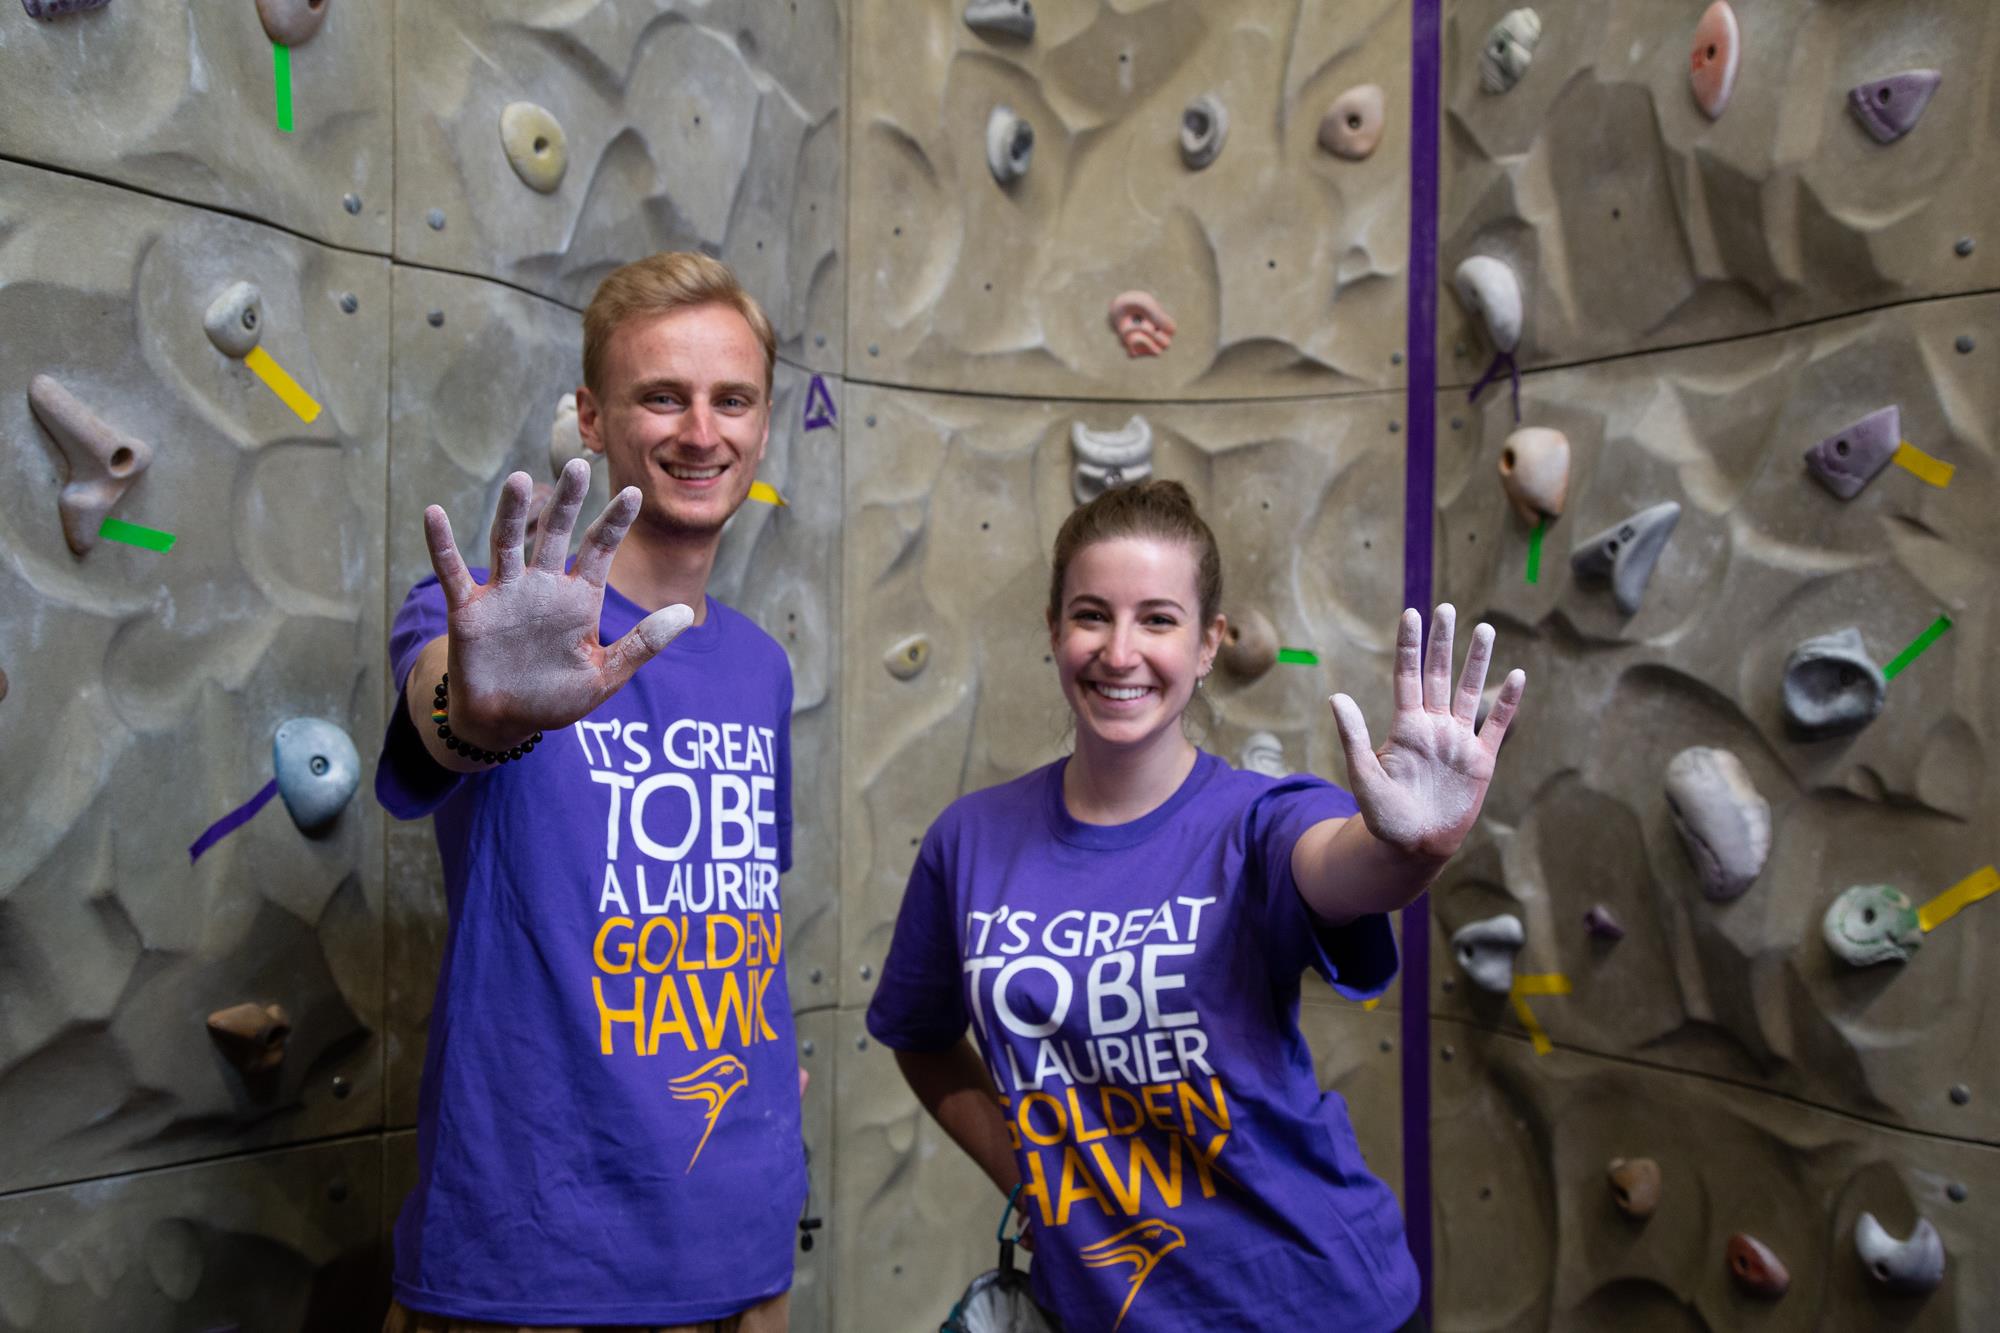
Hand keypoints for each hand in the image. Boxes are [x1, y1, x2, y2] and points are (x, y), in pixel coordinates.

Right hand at [423, 458, 692, 746]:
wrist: (506, 722)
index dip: (616, 523)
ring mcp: (504, 593)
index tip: (635, 493)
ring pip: (507, 542)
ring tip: (520, 480)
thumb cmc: (556, 698)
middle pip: (555, 533)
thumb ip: (642, 644)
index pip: (600, 550)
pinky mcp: (469, 609)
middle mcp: (542, 586)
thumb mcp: (605, 675)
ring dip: (511, 512)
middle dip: (567, 502)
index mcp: (578, 598)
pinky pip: (453, 571)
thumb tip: (684, 613)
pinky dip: (441, 545)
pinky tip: (433, 513)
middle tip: (579, 466)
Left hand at [1328, 604, 1524, 860]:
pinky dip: (1507, 702)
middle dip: (1443, 642)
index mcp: (1406, 727)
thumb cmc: (1385, 816)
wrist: (1414, 848)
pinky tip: (1517, 675)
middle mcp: (1433, 726)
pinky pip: (1497, 726)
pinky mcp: (1481, 760)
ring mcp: (1458, 741)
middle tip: (1447, 608)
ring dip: (1477, 662)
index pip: (1407, 676)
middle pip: (1438, 675)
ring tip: (1484, 629)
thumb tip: (1336, 696)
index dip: (1409, 646)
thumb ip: (1354, 736)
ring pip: (1469, 692)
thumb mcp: (1364, 775)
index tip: (1411, 614)